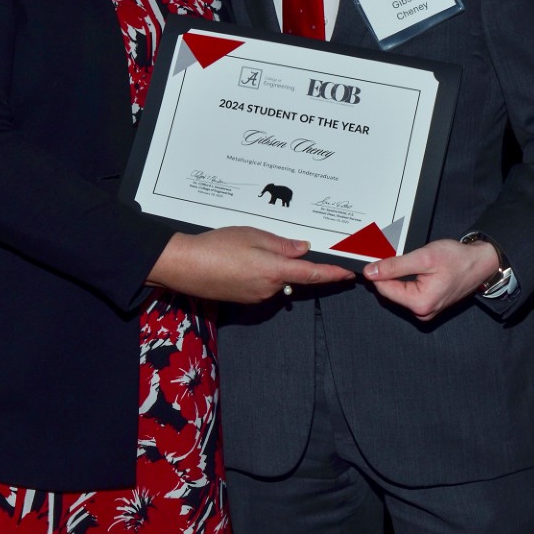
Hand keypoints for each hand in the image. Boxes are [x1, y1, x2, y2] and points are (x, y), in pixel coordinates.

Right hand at [148, 226, 353, 303]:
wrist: (185, 266)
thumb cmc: (217, 246)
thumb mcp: (251, 235)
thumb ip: (281, 244)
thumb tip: (304, 249)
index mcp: (275, 270)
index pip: (312, 274)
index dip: (333, 274)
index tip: (349, 274)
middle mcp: (270, 288)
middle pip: (292, 275)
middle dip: (289, 261)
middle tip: (268, 242)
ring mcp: (256, 296)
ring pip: (276, 279)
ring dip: (271, 266)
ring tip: (244, 247)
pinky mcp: (244, 298)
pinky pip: (261, 284)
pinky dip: (258, 272)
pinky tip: (238, 259)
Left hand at [363, 237, 499, 320]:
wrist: (480, 263)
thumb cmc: (457, 260)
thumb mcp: (423, 257)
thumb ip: (395, 266)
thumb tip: (371, 272)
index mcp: (420, 303)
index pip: (384, 288)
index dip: (379, 271)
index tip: (380, 255)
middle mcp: (422, 311)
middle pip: (390, 291)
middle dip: (391, 272)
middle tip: (401, 255)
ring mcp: (425, 309)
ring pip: (399, 290)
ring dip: (400, 274)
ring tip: (414, 261)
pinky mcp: (427, 303)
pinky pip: (409, 291)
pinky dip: (408, 278)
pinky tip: (417, 268)